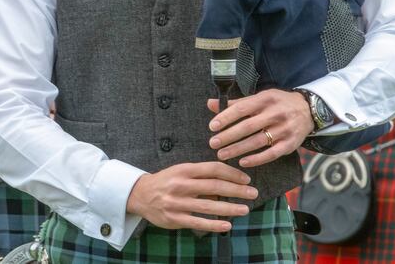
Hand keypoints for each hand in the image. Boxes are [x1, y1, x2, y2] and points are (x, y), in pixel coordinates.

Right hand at [126, 162, 257, 232]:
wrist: (141, 195)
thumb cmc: (166, 181)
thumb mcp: (181, 171)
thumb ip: (200, 175)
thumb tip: (226, 181)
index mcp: (184, 169)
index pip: (213, 169)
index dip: (232, 173)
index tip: (246, 178)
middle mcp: (181, 185)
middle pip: (214, 186)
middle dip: (236, 190)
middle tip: (253, 193)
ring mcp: (178, 203)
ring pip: (209, 206)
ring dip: (230, 208)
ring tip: (245, 209)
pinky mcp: (175, 218)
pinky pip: (198, 222)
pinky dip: (214, 224)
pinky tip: (227, 225)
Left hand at [207, 89, 313, 167]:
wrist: (308, 110)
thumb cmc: (277, 103)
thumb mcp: (259, 98)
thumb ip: (236, 103)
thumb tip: (211, 104)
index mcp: (265, 100)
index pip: (242, 109)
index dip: (226, 117)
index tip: (213, 126)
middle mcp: (275, 114)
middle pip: (248, 127)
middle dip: (228, 136)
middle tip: (213, 143)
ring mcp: (284, 130)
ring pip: (257, 142)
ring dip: (237, 149)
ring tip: (221, 154)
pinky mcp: (290, 144)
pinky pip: (271, 154)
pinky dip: (256, 159)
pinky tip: (242, 162)